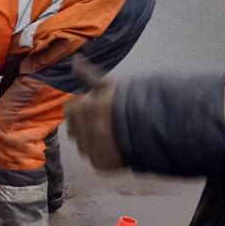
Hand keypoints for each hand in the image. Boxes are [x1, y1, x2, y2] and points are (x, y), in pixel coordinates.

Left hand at [64, 56, 124, 170]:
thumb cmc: (128, 104)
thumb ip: (87, 75)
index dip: (79, 105)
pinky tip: (112, 143)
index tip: (89, 103)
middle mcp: (86, 134)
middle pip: (74, 128)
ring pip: (82, 144)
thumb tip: (74, 60)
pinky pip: (93, 157)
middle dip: (83, 122)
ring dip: (89, 138)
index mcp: (86, 112)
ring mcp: (93, 152)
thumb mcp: (108, 85)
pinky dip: (99, 151)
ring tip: (108, 131)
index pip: (70, 109)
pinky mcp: (101, 165)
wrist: (154, 130)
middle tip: (99, 118)